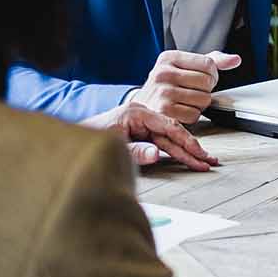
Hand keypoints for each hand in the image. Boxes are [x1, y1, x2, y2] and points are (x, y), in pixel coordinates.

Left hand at [83, 101, 219, 171]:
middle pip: (173, 135)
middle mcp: (142, 118)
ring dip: (185, 153)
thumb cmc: (89, 137)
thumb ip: (135, 150)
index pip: (169, 126)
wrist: (70, 141)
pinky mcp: (140, 136)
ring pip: (169, 142)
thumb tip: (156, 154)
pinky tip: (187, 159)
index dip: (186, 141)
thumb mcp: (113, 144)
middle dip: (191, 149)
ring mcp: (142, 127)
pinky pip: (161, 145)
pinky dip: (174, 153)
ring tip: (202, 163)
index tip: (198, 153)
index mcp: (137, 113)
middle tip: (207, 161)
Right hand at [134, 49, 240, 123]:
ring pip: (204, 99)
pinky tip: (180, 111)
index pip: (209, 64)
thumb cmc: (168, 85)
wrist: (142, 107)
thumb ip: (213, 60)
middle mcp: (162, 73)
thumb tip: (235, 59)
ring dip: (200, 104)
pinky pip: (195, 115)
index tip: (202, 78)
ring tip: (185, 101)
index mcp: (169, 57)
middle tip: (192, 92)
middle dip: (206, 90)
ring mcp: (161, 92)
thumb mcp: (186, 66)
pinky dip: (192, 116)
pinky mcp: (163, 111)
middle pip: (208, 82)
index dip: (212, 74)